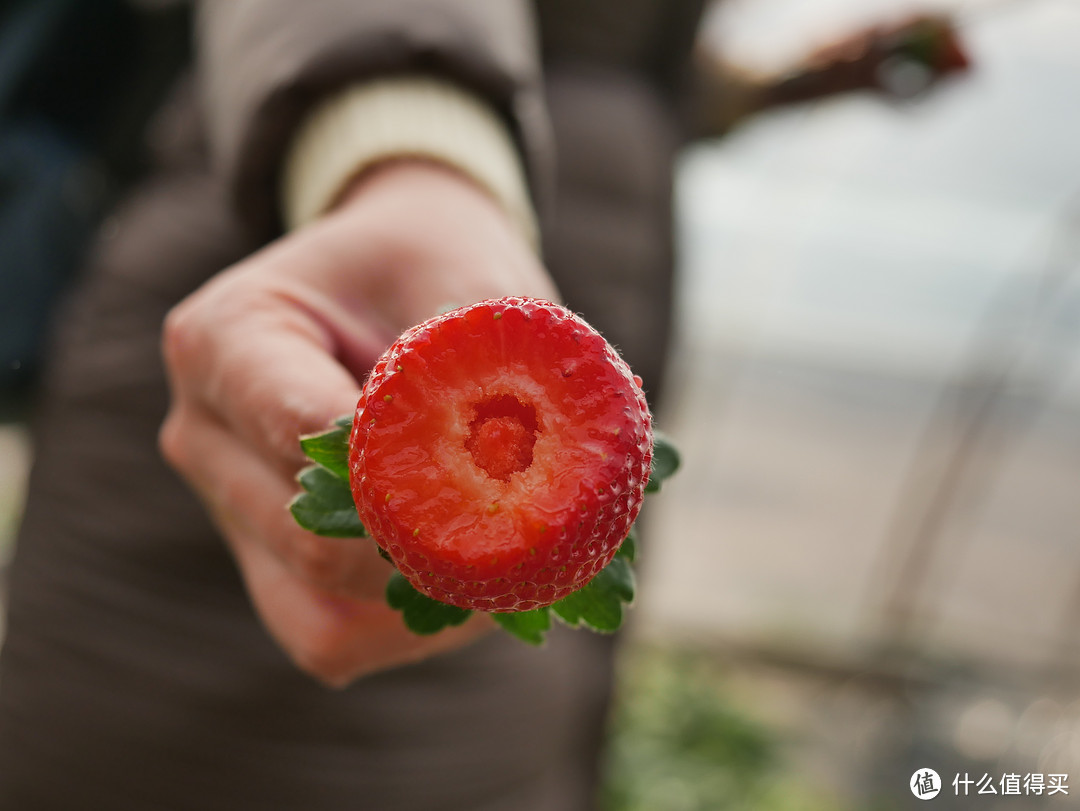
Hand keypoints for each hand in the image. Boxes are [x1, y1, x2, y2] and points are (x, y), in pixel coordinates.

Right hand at [160, 161, 556, 685]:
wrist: (395, 271)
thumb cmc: (433, 263)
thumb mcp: (468, 278)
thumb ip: (492, 368)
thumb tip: (543, 483)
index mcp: (222, 340)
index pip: (301, 430)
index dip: (412, 470)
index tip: (512, 480)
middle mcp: (204, 433)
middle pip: (310, 541)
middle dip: (435, 549)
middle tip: (541, 538)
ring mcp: (228, 508)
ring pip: (321, 616)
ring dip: (430, 606)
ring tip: (519, 564)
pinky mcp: (265, 561)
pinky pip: (334, 635)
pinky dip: (415, 626)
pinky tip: (480, 578)